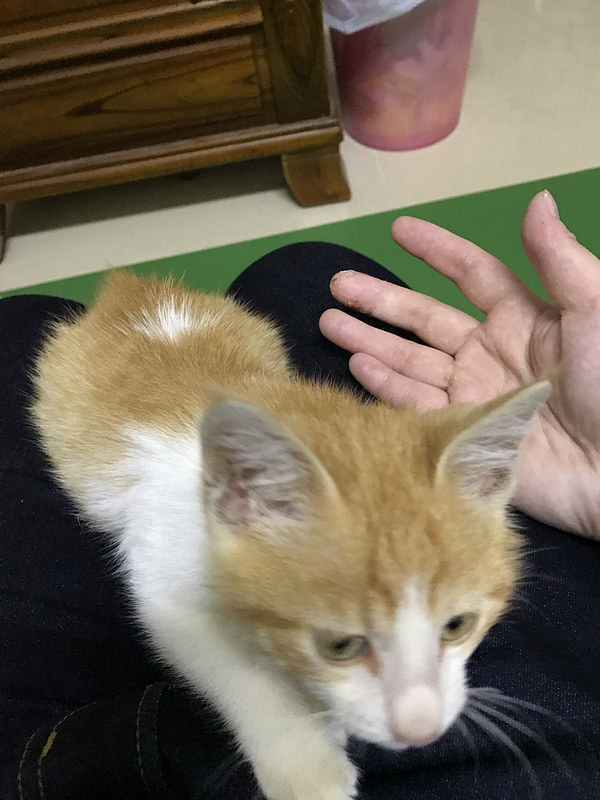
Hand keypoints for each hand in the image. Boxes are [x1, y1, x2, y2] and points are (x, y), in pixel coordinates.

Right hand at [319, 191, 599, 538]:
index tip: (398, 230)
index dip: (435, 251)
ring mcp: (472, 395)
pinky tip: (357, 364)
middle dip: (381, 300)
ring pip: (410, 361)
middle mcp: (490, 353)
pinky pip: (414, 404)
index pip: (471, 274)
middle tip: (338, 284)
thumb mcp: (593, 309)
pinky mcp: (461, 435)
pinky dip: (385, 385)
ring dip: (371, 340)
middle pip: (424, 319)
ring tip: (328, 322)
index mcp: (524, 318)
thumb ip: (559, 258)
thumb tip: (538, 199)